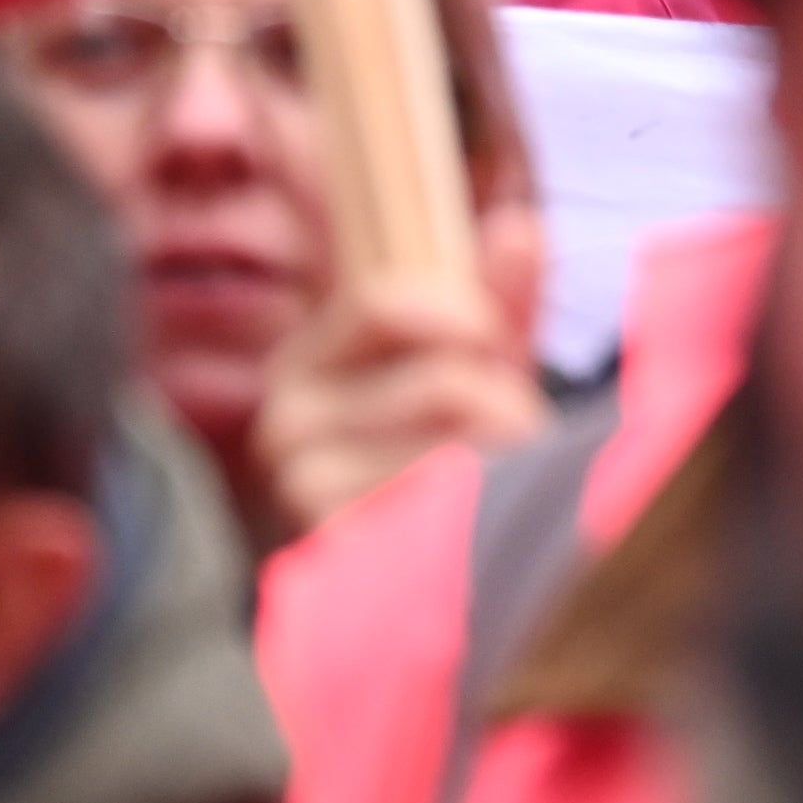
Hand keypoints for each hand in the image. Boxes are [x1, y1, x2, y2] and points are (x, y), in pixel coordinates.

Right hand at [250, 271, 550, 548]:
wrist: (408, 577)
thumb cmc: (442, 456)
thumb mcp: (472, 369)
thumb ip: (496, 300)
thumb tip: (520, 225)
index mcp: (306, 365)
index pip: (384, 302)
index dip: (465, 318)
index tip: (494, 348)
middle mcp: (282, 425)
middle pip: (444, 380)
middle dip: (504, 407)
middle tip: (505, 443)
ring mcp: (299, 490)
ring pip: (452, 448)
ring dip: (504, 463)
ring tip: (492, 486)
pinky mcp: (333, 549)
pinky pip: (441, 506)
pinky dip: (481, 510)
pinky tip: (468, 526)